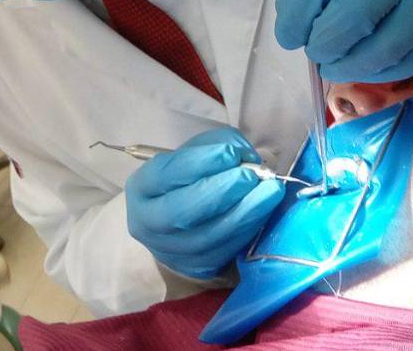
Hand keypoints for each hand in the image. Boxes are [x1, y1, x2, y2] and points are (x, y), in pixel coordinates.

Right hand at [125, 128, 283, 279]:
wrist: (178, 221)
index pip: (166, 174)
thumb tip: (246, 156)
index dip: (200, 163)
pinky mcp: (196, 267)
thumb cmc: (187, 179)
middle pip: (182, 212)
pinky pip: (225, 250)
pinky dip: (248, 229)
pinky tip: (264, 211)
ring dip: (244, 212)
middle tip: (252, 175)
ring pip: (207, 236)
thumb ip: (216, 146)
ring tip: (270, 191)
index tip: (231, 154)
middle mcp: (148, 223)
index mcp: (142, 188)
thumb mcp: (192, 154)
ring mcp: (171, 251)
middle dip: (221, 191)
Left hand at [275, 0, 412, 82]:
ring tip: (339, 68)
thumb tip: (292, 11)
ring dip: (353, 66)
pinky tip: (372, 70)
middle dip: (325, 43)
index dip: (299, 12)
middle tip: (318, 54)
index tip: (290, 35)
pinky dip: (385, 72)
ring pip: (385, 45)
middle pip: (352, 13)